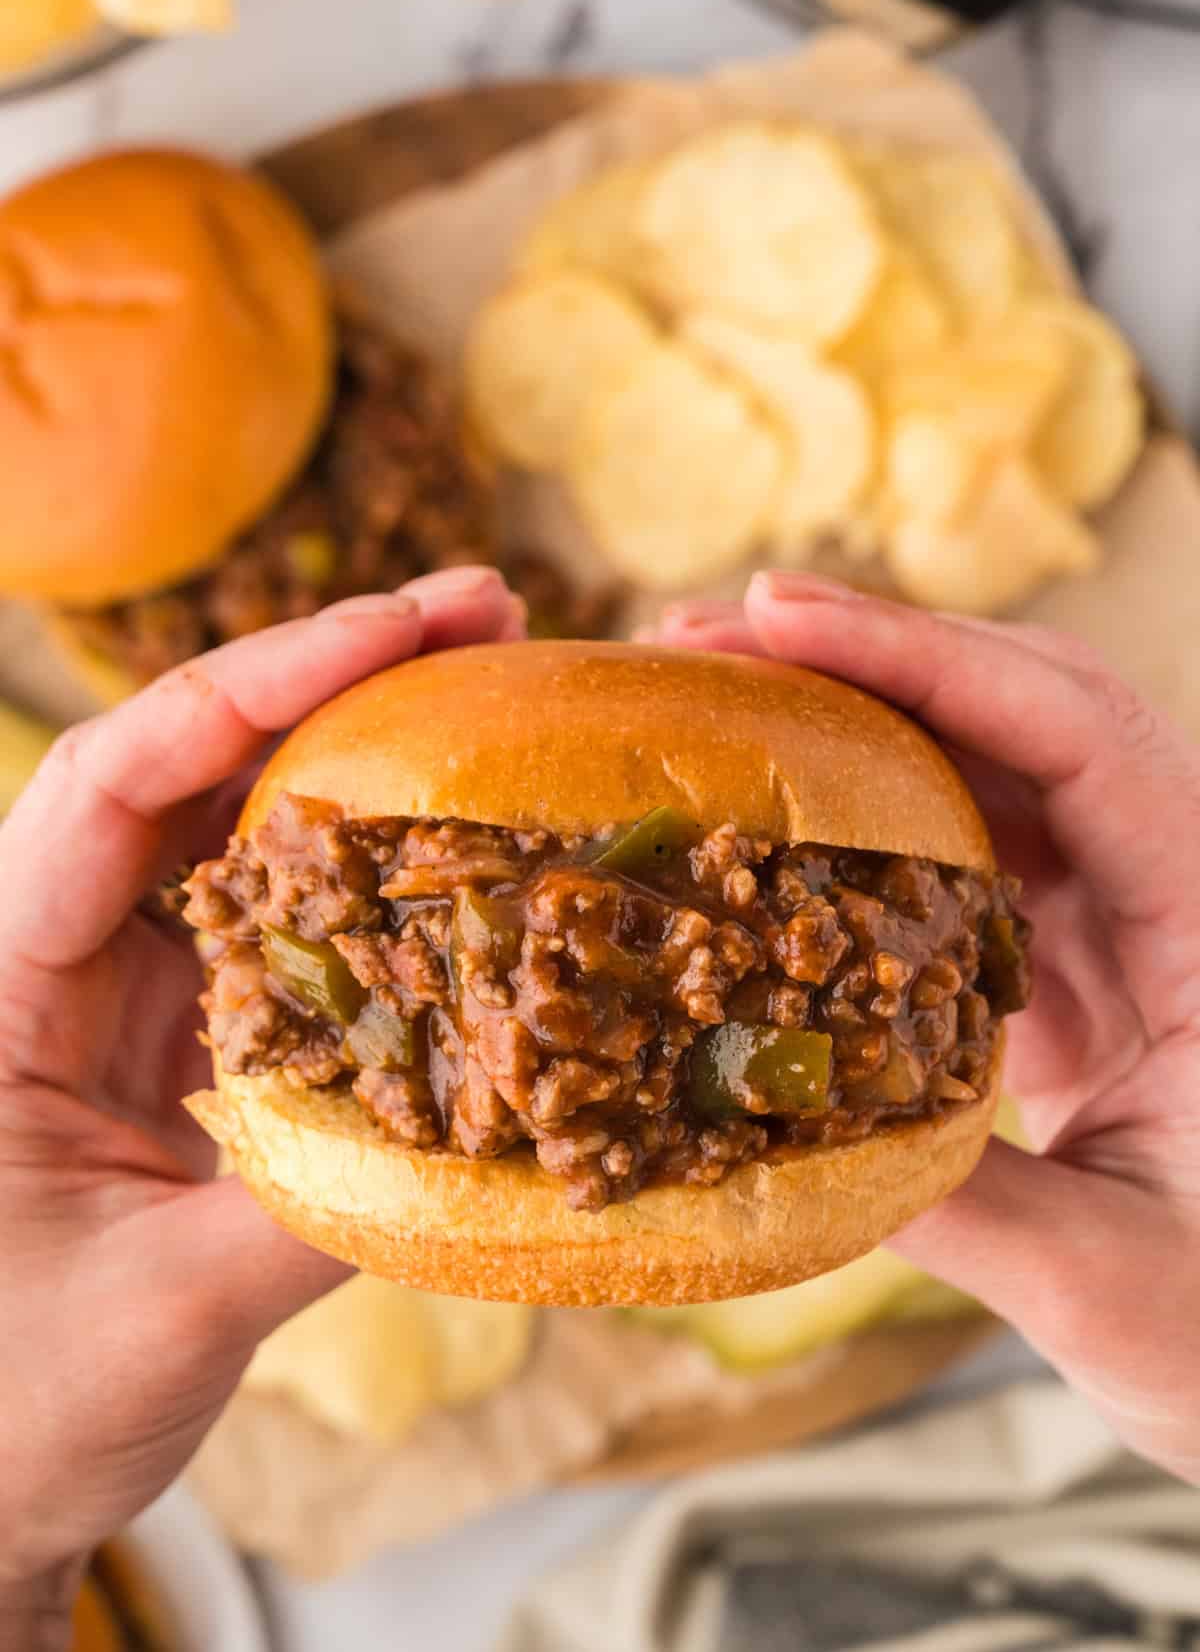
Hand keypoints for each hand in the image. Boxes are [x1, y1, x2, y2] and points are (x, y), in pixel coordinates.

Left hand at [0, 568, 524, 1646]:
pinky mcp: (194, 1024)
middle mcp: (61, 951)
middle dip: (333, 673)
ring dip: (365, 748)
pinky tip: (466, 836)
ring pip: (246, 821)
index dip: (250, 687)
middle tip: (486, 615)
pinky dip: (377, 865)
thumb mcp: (162, 1314)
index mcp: (1, 982)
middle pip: (192, 764)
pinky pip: (289, 913)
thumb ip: (316, 1217)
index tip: (394, 631)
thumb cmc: (19, 1408)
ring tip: (496, 684)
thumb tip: (491, 1137)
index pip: (115, 783)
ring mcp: (132, 983)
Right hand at [650, 571, 1199, 1484]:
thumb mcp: (1108, 1287)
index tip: (778, 616)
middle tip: (703, 638)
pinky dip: (860, 818)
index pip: (1081, 731)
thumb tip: (755, 1125)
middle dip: (865, 658)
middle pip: (1025, 709)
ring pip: (988, 767)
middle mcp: (1175, 885)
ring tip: (706, 704)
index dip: (927, 656)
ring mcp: (1125, 916)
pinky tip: (768, 822)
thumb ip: (945, 1200)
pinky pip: (962, 850)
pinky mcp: (1076, 958)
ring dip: (851, 723)